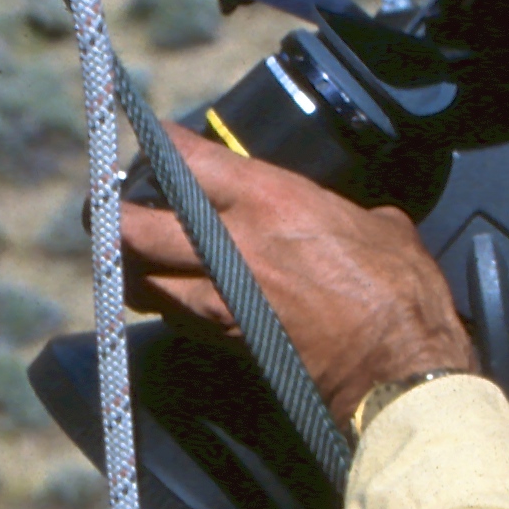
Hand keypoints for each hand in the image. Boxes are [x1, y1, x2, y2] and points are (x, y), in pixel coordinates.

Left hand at [119, 131, 478, 411]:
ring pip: (142, 280)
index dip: (160, 144)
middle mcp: (230, 246)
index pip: (186, 159)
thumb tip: (346, 219)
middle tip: (109, 210)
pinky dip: (167, 305)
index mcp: (268, 200)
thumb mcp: (377, 226)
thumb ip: (340, 213)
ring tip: (136, 260)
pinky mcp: (223, 341)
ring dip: (133, 269)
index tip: (153, 141)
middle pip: (135, 228)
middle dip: (112, 216)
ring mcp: (220, 299)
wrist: (399, 367)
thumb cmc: (398, 291)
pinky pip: (175, 317)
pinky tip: (177, 298)